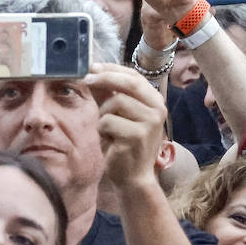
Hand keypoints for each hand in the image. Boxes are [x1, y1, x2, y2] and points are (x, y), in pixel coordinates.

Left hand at [86, 63, 167, 188]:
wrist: (133, 177)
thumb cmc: (124, 144)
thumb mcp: (117, 115)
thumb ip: (108, 94)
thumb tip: (93, 72)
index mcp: (155, 101)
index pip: (134, 76)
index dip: (112, 69)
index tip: (93, 67)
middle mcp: (157, 109)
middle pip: (129, 83)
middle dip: (105, 79)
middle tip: (87, 79)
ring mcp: (150, 123)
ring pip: (115, 103)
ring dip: (103, 115)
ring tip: (107, 129)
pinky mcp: (137, 136)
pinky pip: (108, 121)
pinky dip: (102, 130)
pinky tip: (109, 141)